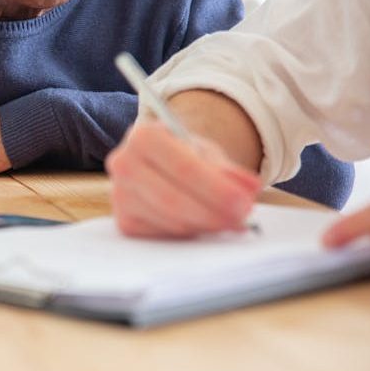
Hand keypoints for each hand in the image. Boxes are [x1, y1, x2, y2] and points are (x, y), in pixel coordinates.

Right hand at [105, 122, 262, 237]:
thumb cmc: (184, 155)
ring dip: (206, 225)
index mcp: (143, 136)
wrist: (159, 161)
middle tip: (242, 219)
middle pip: (172, 199)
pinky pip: (163, 234)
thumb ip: (229, 170)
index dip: (216, 189)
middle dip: (213, 213)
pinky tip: (205, 224)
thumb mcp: (208, 152)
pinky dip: (190, 232)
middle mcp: (123, 164)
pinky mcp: (124, 221)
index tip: (244, 202)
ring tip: (230, 221)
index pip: (183, 168)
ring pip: (170, 220)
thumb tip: (249, 188)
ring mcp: (120, 195)